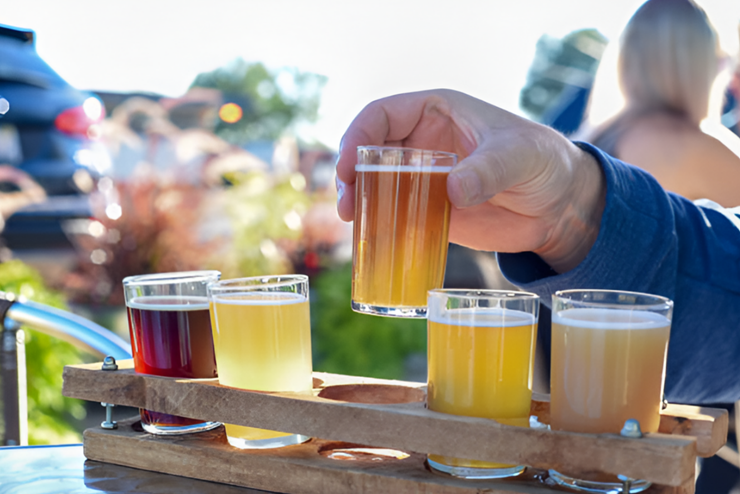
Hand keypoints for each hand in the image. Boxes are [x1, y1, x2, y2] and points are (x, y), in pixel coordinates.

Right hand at [335, 89, 605, 272]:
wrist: (559, 204)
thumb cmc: (543, 162)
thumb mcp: (520, 157)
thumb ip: (489, 169)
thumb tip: (454, 188)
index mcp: (436, 112)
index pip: (382, 115)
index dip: (357, 136)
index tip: (348, 165)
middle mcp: (422, 142)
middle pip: (368, 152)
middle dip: (350, 175)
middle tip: (348, 206)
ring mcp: (423, 178)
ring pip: (376, 185)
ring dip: (361, 203)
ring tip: (354, 224)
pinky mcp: (430, 209)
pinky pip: (396, 215)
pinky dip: (382, 228)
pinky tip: (375, 243)